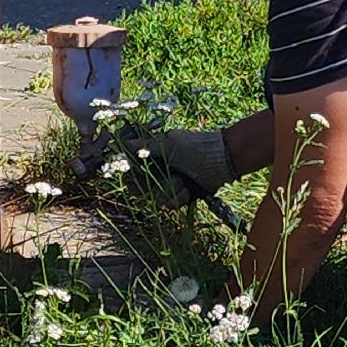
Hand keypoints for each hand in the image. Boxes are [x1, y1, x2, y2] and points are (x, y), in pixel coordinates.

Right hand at [114, 128, 235, 207]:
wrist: (223, 161)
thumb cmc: (195, 147)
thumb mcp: (169, 144)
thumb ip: (145, 146)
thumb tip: (123, 142)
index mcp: (156, 155)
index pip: (135, 170)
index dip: (132, 177)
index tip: (133, 180)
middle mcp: (162, 170)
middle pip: (143, 188)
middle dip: (153, 186)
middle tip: (167, 178)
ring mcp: (172, 184)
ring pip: (157, 198)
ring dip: (170, 191)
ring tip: (182, 181)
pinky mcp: (183, 196)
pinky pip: (171, 204)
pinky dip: (179, 198)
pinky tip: (188, 190)